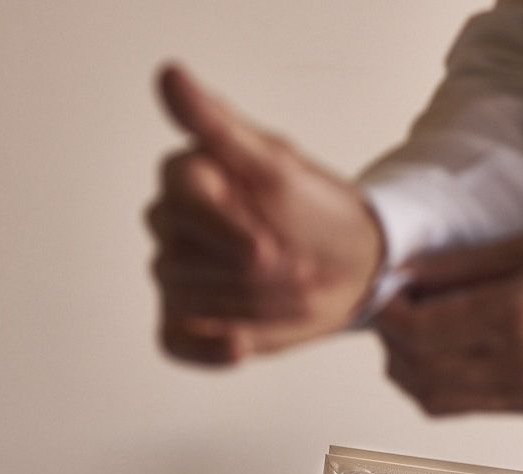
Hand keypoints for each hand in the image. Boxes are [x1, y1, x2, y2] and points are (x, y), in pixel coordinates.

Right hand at [146, 64, 383, 363]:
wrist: (353, 268)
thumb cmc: (319, 212)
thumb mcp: (277, 165)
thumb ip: (218, 126)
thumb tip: (170, 75)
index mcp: (186, 177)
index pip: (182, 199)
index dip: (229, 228)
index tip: (271, 243)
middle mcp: (172, 223)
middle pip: (183, 256)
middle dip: (249, 272)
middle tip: (297, 266)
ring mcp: (175, 273)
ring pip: (187, 297)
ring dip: (248, 304)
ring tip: (291, 292)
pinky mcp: (186, 320)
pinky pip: (174, 340)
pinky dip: (206, 349)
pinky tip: (239, 346)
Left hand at [375, 231, 522, 414]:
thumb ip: (463, 264)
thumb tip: (409, 273)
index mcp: (519, 315)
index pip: (423, 330)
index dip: (390, 314)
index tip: (384, 293)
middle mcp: (520, 363)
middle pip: (420, 370)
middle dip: (391, 342)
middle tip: (390, 313)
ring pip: (434, 399)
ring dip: (407, 371)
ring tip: (409, 337)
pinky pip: (465, 407)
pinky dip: (437, 385)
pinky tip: (440, 357)